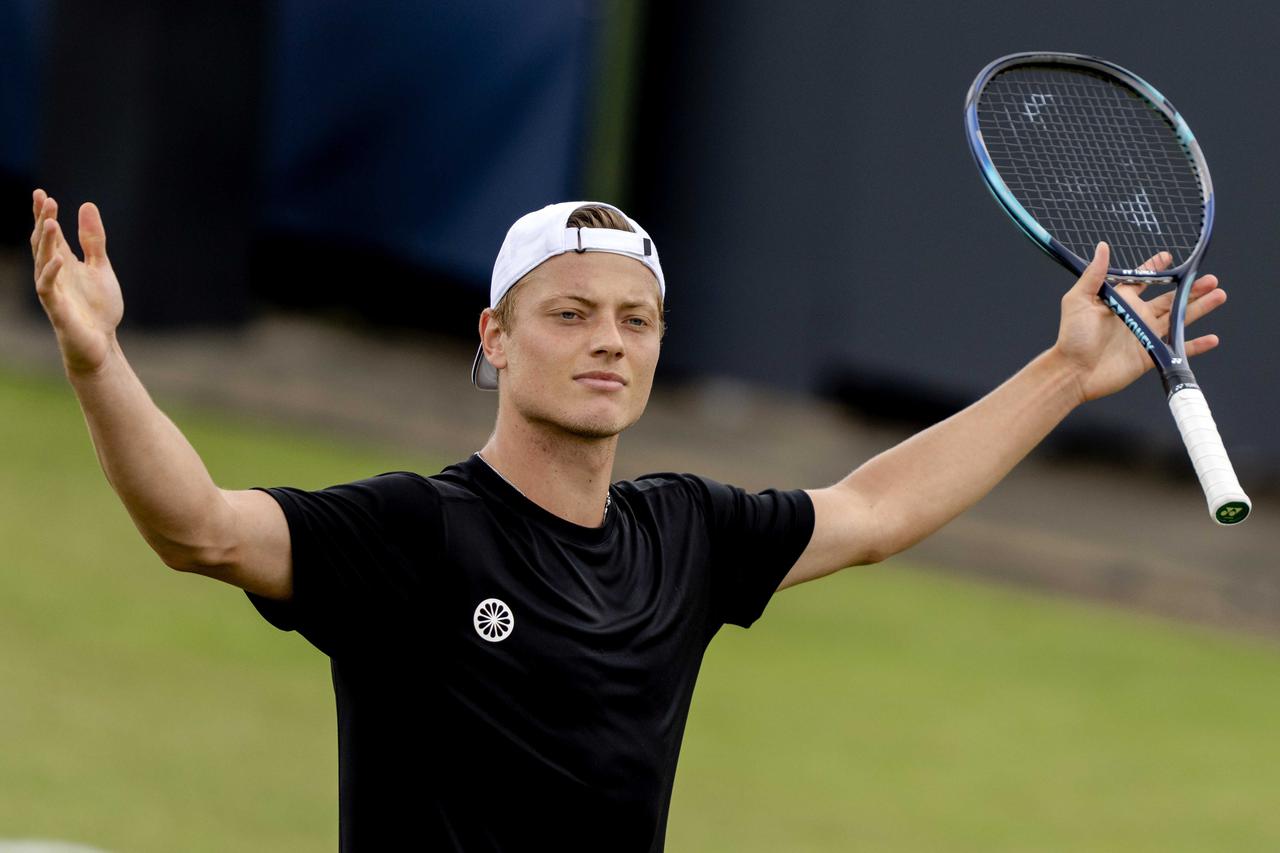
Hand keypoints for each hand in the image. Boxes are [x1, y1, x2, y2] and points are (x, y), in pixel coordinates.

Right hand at [31, 189, 124, 375]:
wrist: (101, 343)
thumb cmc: (98, 308)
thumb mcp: (100, 267)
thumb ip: (93, 240)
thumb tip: (86, 205)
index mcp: (63, 262)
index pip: (50, 234)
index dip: (44, 214)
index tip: (41, 193)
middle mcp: (54, 273)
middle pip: (43, 243)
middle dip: (41, 221)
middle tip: (44, 199)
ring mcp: (53, 290)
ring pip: (42, 262)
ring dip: (45, 242)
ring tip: (49, 222)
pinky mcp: (57, 308)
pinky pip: (48, 288)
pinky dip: (51, 273)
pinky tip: (58, 259)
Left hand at [1052, 242, 1225, 402]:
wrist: (1073, 372)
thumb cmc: (1071, 337)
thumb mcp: (1078, 300)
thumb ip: (1094, 275)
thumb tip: (1102, 247)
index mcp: (1121, 301)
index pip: (1142, 280)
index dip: (1155, 268)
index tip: (1168, 256)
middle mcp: (1136, 316)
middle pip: (1169, 299)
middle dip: (1190, 288)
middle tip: (1210, 279)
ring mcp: (1144, 336)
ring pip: (1178, 319)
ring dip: (1199, 308)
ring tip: (1219, 295)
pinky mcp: (1149, 356)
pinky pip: (1176, 349)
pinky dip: (1195, 345)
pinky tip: (1212, 339)